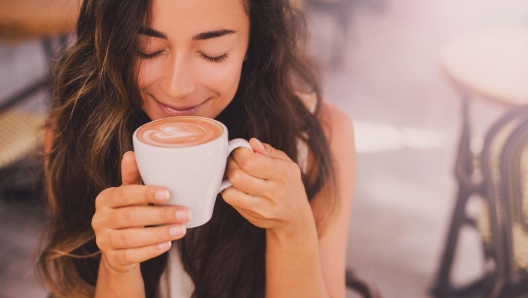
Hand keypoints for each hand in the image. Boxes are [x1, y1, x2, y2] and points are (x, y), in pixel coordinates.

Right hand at [91, 152, 191, 273]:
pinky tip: (167, 245)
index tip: (168, 194)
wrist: (118, 250)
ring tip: (181, 229)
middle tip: (184, 213)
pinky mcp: (112, 259)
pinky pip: (131, 256)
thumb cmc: (129, 213)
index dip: (146, 194)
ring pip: (131, 238)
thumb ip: (133, 176)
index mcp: (105, 199)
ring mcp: (104, 241)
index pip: (124, 194)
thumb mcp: (130, 195)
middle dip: (160, 215)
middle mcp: (100, 219)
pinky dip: (150, 251)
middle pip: (131, 217)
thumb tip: (132, 153)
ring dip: (159, 233)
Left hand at [221, 139, 312, 234]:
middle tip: (235, 161)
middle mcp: (274, 192)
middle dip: (231, 163)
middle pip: (237, 175)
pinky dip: (228, 190)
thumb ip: (269, 151)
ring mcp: (262, 207)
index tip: (241, 151)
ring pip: (230, 190)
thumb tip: (252, 143)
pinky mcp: (252, 216)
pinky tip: (236, 186)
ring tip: (235, 173)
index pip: (250, 161)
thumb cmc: (288, 185)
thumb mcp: (287, 164)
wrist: (295, 218)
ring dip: (227, 178)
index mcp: (284, 173)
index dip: (239, 152)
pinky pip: (230, 200)